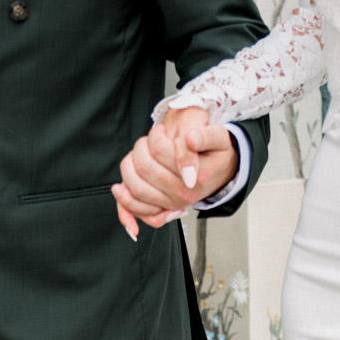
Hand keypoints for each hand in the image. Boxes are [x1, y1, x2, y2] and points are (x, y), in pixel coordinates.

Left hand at [112, 106, 237, 238]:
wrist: (220, 171)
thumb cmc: (216, 152)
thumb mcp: (218, 136)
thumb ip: (206, 136)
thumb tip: (190, 139)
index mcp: (197, 176)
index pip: (161, 151)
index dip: (156, 136)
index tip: (162, 130)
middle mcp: (184, 194)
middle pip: (144, 167)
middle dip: (142, 147)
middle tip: (151, 141)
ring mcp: (172, 204)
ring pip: (135, 185)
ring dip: (131, 165)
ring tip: (142, 155)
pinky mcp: (162, 209)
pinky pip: (137, 210)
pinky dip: (125, 202)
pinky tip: (119, 189)